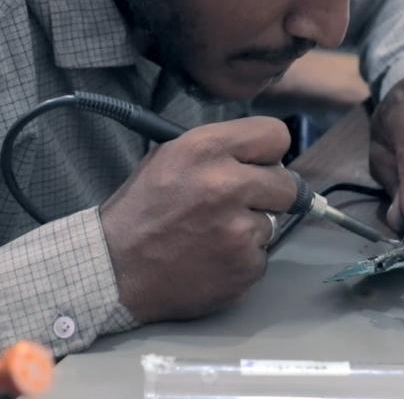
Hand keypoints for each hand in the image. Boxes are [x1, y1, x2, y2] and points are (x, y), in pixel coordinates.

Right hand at [100, 116, 297, 322]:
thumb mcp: (168, 156)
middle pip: (286, 182)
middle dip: (268, 192)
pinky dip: (242, 258)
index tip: (260, 164)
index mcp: (205, 149)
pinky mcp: (245, 265)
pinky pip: (261, 255)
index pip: (276, 135)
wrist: (117, 270)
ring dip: (250, 228)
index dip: (268, 152)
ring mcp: (239, 229)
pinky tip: (212, 258)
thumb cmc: (141, 211)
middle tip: (242, 202)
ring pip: (272, 222)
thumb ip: (217, 149)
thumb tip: (258, 155)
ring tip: (212, 234)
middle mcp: (226, 185)